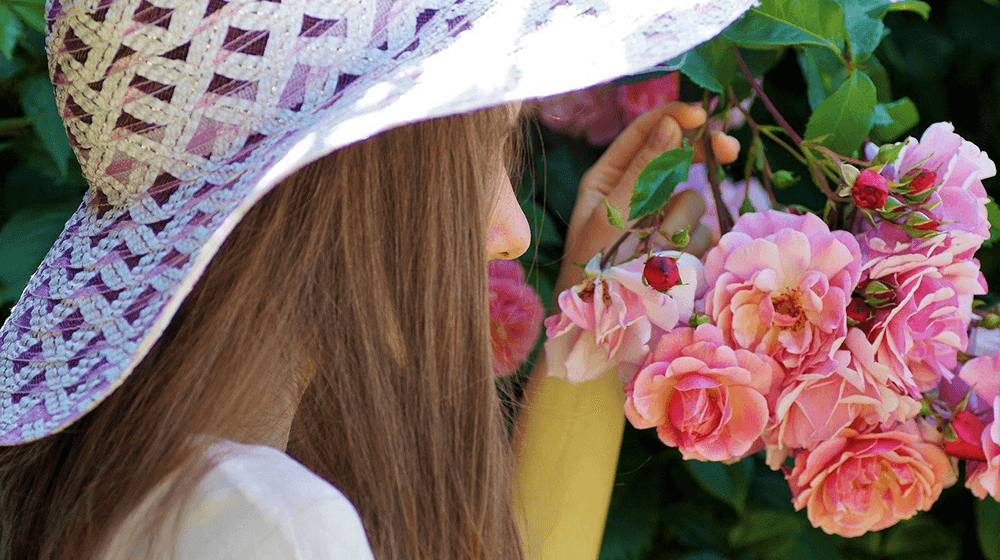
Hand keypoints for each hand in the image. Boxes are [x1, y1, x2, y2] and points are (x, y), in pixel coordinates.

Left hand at [557, 103, 739, 292]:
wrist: (598, 325)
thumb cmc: (590, 270)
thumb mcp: (612, 214)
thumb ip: (642, 171)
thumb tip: (672, 124)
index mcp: (609, 177)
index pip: (646, 132)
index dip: (676, 117)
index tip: (703, 116)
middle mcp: (638, 195)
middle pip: (682, 159)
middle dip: (705, 155)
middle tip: (730, 150)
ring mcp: (661, 221)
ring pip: (695, 201)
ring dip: (681, 224)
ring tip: (653, 252)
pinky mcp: (681, 247)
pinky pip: (702, 235)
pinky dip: (689, 250)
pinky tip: (667, 269)